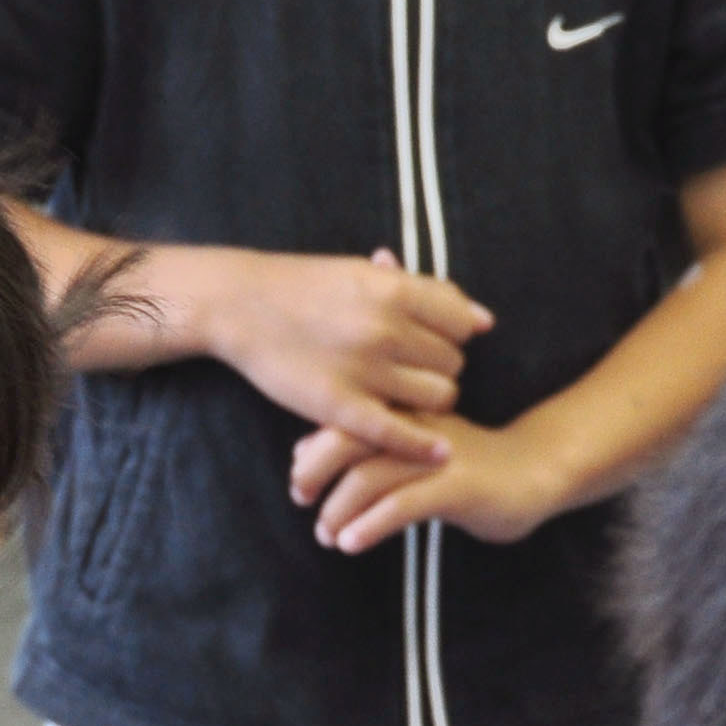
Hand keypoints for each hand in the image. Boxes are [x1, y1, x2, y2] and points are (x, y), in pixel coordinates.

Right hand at [197, 246, 492, 464]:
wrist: (241, 305)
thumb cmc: (303, 287)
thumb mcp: (363, 274)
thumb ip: (423, 294)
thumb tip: (484, 321)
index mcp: (395, 289)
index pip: (462, 322)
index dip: (454, 335)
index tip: (432, 341)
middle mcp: (385, 328)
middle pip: (452, 361)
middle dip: (440, 367)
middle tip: (413, 371)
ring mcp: (364, 370)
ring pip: (437, 396)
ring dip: (429, 400)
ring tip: (405, 396)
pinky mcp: (341, 407)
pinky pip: (399, 433)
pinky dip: (425, 445)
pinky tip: (439, 452)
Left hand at [293, 410, 567, 553]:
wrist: (537, 470)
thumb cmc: (467, 464)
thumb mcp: (411, 450)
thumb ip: (365, 449)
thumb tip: (304, 452)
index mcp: (405, 413)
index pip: (344, 420)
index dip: (312, 452)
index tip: (300, 483)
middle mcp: (416, 428)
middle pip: (348, 440)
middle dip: (316, 474)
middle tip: (303, 502)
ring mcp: (437, 457)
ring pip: (369, 476)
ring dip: (338, 510)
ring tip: (327, 536)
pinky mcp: (456, 487)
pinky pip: (402, 505)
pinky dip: (369, 526)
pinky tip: (351, 544)